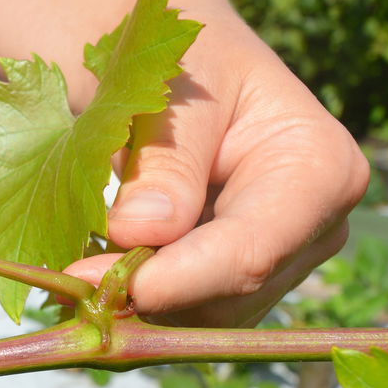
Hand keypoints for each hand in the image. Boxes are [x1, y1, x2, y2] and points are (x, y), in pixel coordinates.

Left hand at [64, 4, 369, 327]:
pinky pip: (184, 319)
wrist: (181, 74)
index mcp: (322, 172)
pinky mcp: (239, 288)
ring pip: (200, 321)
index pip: (249, 253)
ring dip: (133, 307)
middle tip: (65, 280)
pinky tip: (96, 276)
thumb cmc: (184, 66)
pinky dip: (134, 306)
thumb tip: (141, 234)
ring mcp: (281, 267)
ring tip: (76, 270)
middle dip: (143, 296)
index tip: (91, 280)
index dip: (172, 280)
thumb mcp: (172, 92)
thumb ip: (164, 163)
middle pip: (226, 299)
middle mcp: (316, 233)